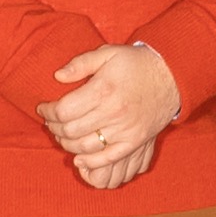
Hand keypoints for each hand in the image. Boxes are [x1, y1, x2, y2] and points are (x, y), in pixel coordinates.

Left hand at [42, 42, 183, 184]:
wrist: (172, 77)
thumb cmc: (136, 64)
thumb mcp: (108, 53)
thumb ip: (81, 63)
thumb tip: (58, 76)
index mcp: (103, 90)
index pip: (64, 110)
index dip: (48, 112)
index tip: (43, 108)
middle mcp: (113, 113)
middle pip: (71, 130)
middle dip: (54, 128)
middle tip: (50, 122)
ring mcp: (124, 130)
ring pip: (84, 147)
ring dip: (66, 144)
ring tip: (62, 135)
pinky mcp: (134, 142)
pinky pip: (107, 159)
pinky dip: (89, 163)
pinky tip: (78, 159)